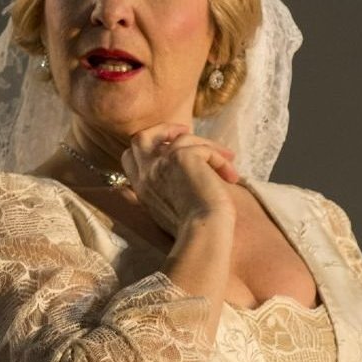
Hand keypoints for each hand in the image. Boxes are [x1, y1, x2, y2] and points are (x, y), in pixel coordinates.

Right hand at [121, 123, 238, 235]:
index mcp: (143, 188)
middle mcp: (146, 175)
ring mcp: (159, 164)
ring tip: (228, 157)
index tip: (170, 147)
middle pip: (140, 137)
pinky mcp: (180, 158)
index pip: (130, 156)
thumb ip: (170, 186)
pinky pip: (202, 148)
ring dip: (207, 144)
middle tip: (185, 131)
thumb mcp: (174, 205)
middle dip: (163, 129)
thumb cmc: (196, 228)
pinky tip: (230, 175)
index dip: (150, 146)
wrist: (204, 233)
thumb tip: (191, 165)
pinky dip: (219, 158)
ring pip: (180, 137)